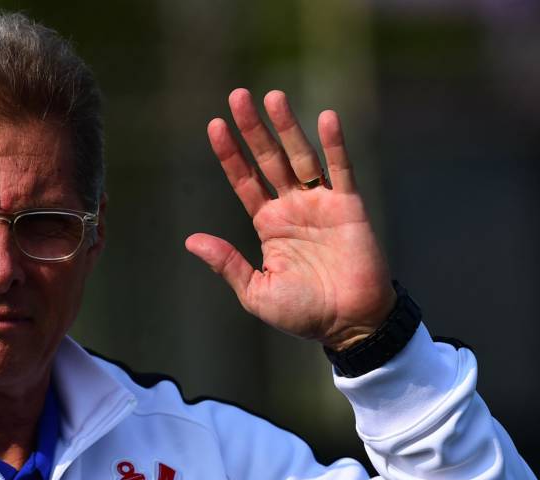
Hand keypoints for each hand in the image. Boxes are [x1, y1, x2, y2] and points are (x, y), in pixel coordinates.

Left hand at [185, 89, 394, 350]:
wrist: (348, 324)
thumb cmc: (302, 313)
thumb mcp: (256, 291)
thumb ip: (227, 263)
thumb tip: (191, 240)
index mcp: (268, 224)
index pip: (244, 181)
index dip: (230, 154)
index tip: (215, 125)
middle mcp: (291, 207)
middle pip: (268, 159)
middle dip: (253, 128)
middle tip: (238, 95)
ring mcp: (320, 204)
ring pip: (301, 157)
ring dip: (287, 128)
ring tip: (273, 96)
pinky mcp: (348, 207)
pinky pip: (341, 170)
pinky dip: (334, 145)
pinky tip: (326, 118)